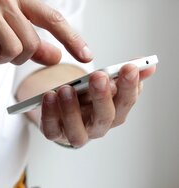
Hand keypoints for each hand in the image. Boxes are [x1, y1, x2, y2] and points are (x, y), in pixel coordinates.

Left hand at [37, 64, 155, 147]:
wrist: (63, 109)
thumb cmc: (86, 96)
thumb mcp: (104, 83)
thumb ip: (122, 74)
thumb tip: (148, 64)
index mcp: (114, 112)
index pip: (126, 101)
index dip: (129, 86)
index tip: (129, 67)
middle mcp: (97, 126)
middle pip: (104, 117)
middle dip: (102, 96)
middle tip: (99, 76)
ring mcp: (75, 132)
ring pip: (77, 130)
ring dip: (72, 109)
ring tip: (66, 88)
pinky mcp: (54, 133)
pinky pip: (51, 129)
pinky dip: (49, 114)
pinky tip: (49, 96)